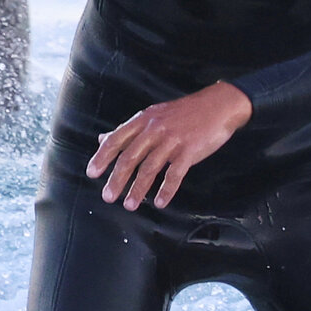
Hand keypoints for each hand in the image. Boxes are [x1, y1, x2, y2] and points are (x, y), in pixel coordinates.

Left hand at [87, 81, 252, 209]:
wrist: (218, 105)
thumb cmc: (184, 113)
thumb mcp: (153, 115)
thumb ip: (128, 130)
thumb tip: (103, 138)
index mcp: (143, 120)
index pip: (116, 139)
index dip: (102, 157)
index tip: (92, 173)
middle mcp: (154, 129)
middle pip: (130, 157)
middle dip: (117, 179)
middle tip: (108, 197)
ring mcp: (172, 140)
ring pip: (149, 168)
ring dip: (138, 189)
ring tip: (130, 205)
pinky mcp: (189, 150)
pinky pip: (174, 174)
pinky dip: (166, 190)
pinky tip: (159, 202)